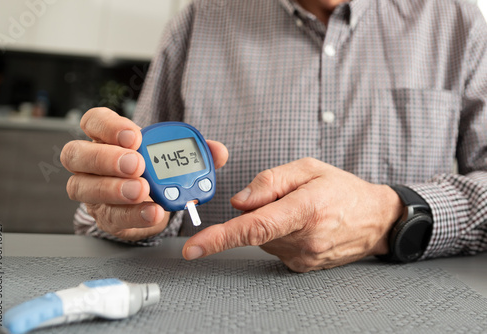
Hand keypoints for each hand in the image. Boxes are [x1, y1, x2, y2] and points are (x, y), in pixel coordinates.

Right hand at [61, 108, 227, 240]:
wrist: (151, 204)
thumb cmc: (156, 172)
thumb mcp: (175, 157)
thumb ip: (195, 151)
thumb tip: (219, 151)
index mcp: (106, 137)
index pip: (94, 121)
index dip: (109, 127)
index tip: (135, 137)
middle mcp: (90, 162)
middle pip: (77, 153)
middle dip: (107, 158)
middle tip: (137, 165)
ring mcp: (91, 189)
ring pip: (82, 187)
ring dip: (114, 189)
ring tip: (142, 191)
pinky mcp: (103, 216)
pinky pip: (110, 216)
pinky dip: (133, 215)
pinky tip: (152, 212)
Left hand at [183, 158, 402, 271]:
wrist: (375, 219)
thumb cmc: (343, 190)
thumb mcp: (309, 168)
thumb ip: (270, 181)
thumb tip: (238, 202)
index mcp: (305, 210)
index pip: (254, 227)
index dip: (220, 238)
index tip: (194, 248)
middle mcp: (304, 239)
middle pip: (255, 228)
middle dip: (257, 211)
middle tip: (286, 197)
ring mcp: (304, 257)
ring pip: (263, 239)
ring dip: (270, 223)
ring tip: (301, 211)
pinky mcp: (302, 266)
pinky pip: (274, 247)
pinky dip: (279, 235)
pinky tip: (303, 225)